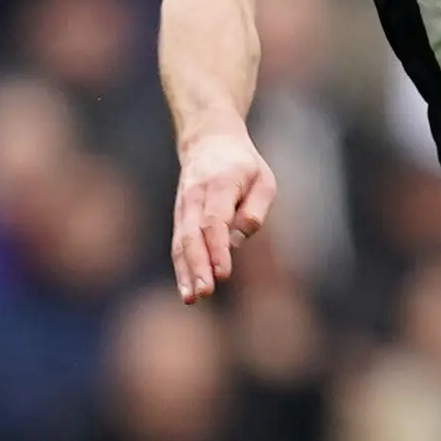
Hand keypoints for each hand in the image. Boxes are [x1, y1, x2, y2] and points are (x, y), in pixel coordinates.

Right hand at [169, 128, 276, 301]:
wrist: (208, 141)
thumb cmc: (243, 164)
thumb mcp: (263, 179)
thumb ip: (255, 208)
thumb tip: (239, 237)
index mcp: (220, 184)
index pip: (215, 221)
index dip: (217, 248)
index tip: (223, 272)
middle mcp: (196, 196)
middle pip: (193, 235)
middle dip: (198, 266)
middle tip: (205, 292)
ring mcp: (183, 207)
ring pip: (181, 242)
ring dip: (186, 272)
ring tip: (191, 298)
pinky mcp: (179, 217)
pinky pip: (178, 244)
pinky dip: (181, 268)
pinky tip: (186, 290)